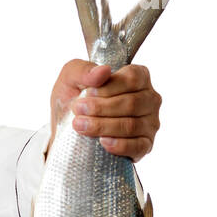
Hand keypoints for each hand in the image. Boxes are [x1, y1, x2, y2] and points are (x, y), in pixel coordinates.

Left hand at [46, 60, 160, 161]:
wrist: (66, 128)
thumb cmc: (74, 98)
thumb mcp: (70, 78)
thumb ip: (83, 70)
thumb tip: (104, 71)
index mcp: (138, 77)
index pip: (133, 78)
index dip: (109, 87)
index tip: (88, 93)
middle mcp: (149, 99)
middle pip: (132, 103)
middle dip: (101, 108)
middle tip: (78, 110)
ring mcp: (149, 123)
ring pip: (132, 125)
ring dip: (103, 126)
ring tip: (80, 126)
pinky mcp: (145, 145)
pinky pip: (138, 146)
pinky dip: (119, 145)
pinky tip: (103, 142)